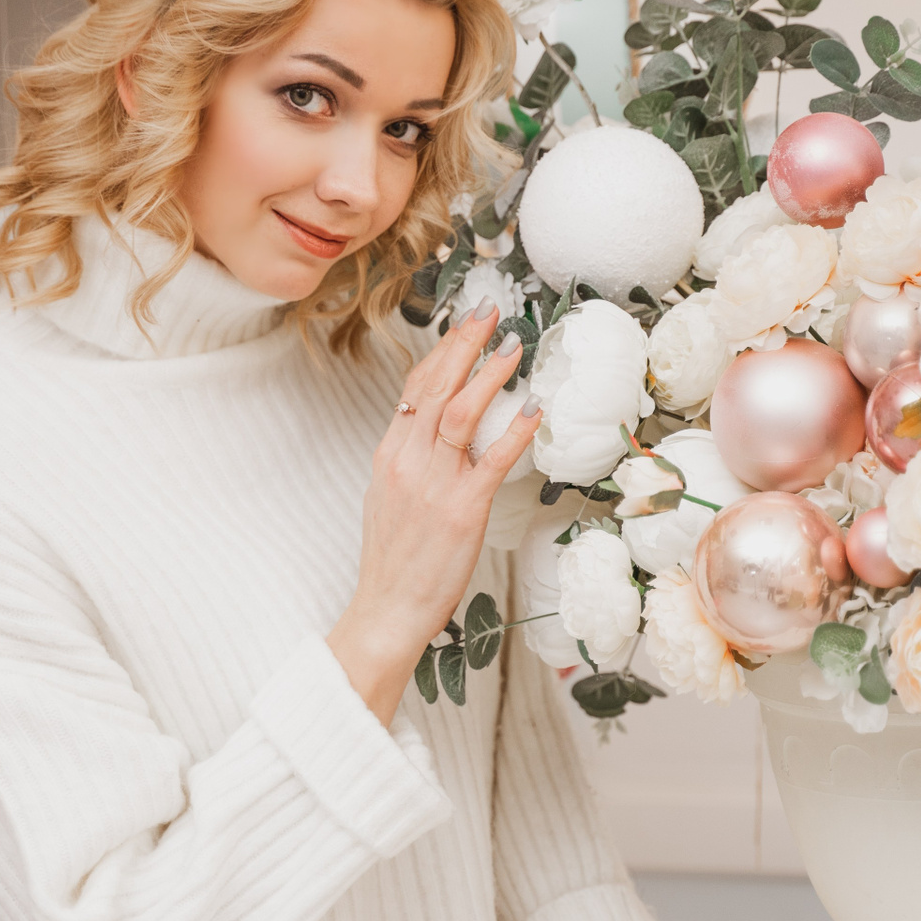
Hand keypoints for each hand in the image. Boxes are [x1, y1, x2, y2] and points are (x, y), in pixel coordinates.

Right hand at [327, 300, 539, 724]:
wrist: (387, 609)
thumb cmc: (394, 558)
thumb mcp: (389, 496)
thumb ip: (411, 460)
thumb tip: (435, 429)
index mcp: (390, 455)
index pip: (417, 388)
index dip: (442, 350)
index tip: (465, 321)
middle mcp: (408, 462)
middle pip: (436, 388)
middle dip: (464, 345)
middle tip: (490, 311)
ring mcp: (434, 485)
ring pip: (461, 414)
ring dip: (489, 376)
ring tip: (513, 347)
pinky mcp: (461, 511)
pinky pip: (492, 461)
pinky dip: (514, 431)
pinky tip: (533, 409)